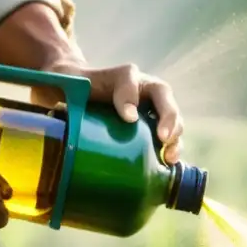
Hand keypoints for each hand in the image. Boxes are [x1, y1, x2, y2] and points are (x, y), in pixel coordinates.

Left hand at [40, 61, 184, 163]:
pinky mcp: (149, 134)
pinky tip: (167, 169)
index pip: (131, 81)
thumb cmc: (70, 84)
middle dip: (169, 119)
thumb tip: (79, 110)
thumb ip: (74, 85)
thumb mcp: (70, 80)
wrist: (73, 94)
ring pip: (172, 121)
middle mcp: (144, 92)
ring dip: (176, 139)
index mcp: (125, 76)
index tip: (127, 117)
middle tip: (164, 139)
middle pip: (165, 100)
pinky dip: (169, 155)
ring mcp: (150, 114)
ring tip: (170, 158)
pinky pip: (166, 142)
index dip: (131, 97)